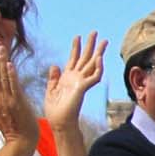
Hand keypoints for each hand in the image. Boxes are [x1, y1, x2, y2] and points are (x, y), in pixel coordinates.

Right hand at [0, 58, 37, 155]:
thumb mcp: (0, 112)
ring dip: (1, 62)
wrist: (20, 142)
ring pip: (2, 78)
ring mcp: (6, 101)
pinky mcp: (16, 104)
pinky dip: (10, 75)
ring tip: (0, 48)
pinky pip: (12, 87)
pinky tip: (9, 64)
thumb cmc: (14, 128)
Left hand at [42, 33, 109, 155]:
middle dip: (90, 45)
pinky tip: (99, 58)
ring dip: (98, 52)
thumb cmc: (55, 111)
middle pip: (86, 58)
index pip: (73, 59)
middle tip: (95, 32)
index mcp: (67, 78)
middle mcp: (76, 78)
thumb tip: (54, 65)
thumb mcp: (50, 91)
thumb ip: (53, 78)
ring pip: (93, 64)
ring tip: (103, 40)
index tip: (77, 36)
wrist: (59, 123)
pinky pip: (94, 76)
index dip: (75, 48)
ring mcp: (81, 83)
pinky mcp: (83, 88)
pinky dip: (98, 68)